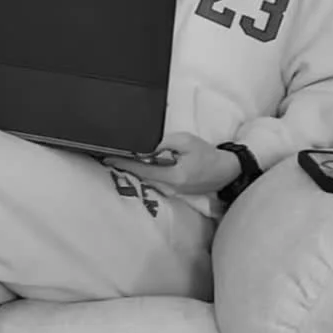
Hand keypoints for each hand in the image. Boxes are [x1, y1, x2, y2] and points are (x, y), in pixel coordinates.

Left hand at [102, 132, 240, 195]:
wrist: (225, 170)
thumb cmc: (207, 154)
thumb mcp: (186, 141)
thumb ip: (164, 143)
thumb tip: (146, 145)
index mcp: (172, 176)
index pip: (141, 169)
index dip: (123, 162)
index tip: (107, 156)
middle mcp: (168, 187)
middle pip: (140, 175)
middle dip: (124, 164)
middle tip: (106, 154)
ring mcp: (170, 190)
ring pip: (146, 178)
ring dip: (133, 167)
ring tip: (117, 156)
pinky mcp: (173, 189)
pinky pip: (154, 179)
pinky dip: (144, 170)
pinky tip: (137, 162)